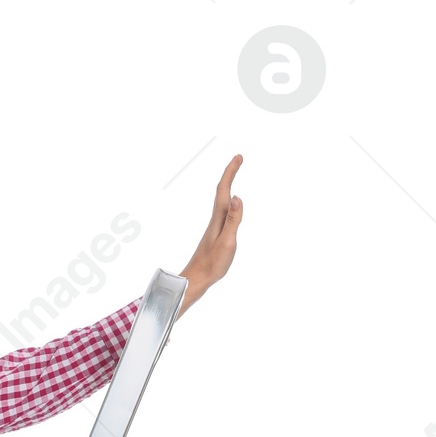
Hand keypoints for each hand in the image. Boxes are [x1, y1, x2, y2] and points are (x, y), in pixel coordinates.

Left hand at [177, 154, 242, 314]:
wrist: (196, 279)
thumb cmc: (212, 264)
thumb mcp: (227, 242)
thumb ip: (233, 220)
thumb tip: (237, 197)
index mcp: (218, 218)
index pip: (224, 189)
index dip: (231, 172)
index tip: (239, 157)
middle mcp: (215, 219)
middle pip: (222, 191)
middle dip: (230, 174)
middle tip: (238, 159)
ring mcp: (214, 227)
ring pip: (221, 200)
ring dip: (228, 185)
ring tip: (233, 175)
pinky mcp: (215, 235)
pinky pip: (223, 211)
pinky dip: (227, 201)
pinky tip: (229, 206)